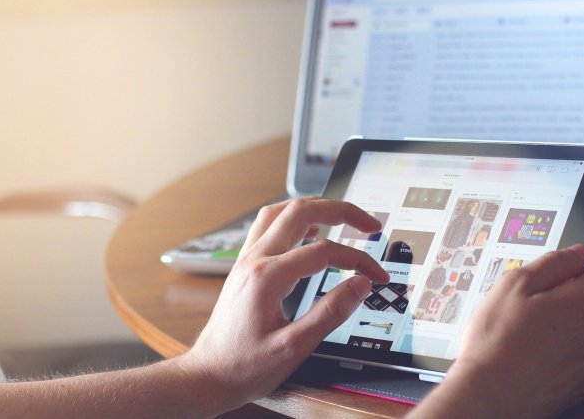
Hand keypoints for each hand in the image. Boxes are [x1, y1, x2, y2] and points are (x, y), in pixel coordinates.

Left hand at [177, 197, 389, 410]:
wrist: (207, 375)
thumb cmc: (244, 367)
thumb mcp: (293, 348)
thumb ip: (330, 314)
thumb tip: (359, 286)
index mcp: (267, 278)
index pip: (324, 252)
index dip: (358, 259)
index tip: (376, 275)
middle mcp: (254, 260)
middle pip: (300, 211)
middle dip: (341, 211)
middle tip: (369, 224)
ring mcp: (246, 260)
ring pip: (280, 211)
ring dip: (315, 207)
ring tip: (342, 216)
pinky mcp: (244, 267)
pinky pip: (268, 226)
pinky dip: (294, 219)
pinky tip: (309, 230)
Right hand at [412, 245, 583, 417]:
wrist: (489, 394)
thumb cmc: (496, 342)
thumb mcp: (513, 286)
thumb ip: (552, 264)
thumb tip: (578, 253)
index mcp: (580, 303)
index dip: (572, 276)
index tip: (550, 285)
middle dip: (563, 307)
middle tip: (527, 315)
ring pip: (581, 335)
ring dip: (561, 334)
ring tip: (525, 340)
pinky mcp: (582, 385)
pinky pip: (575, 361)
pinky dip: (558, 358)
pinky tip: (531, 360)